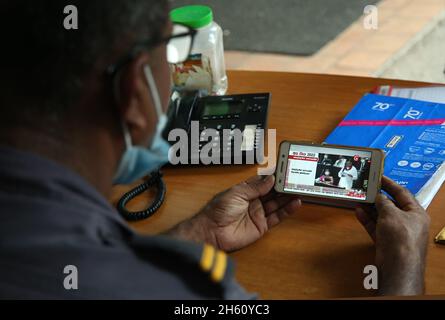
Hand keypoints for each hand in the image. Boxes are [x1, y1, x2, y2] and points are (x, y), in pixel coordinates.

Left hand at [195, 175, 300, 251]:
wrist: (213, 232)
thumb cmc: (218, 211)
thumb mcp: (237, 193)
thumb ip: (255, 187)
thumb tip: (270, 179)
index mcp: (245, 190)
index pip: (263, 181)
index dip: (273, 176)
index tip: (285, 169)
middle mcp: (253, 201)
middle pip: (272, 192)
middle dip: (283, 186)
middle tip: (296, 179)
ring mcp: (258, 213)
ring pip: (277, 204)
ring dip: (288, 197)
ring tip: (299, 190)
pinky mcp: (261, 226)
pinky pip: (277, 217)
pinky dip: (287, 211)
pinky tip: (295, 204)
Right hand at [355, 176, 429, 295]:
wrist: (397, 265)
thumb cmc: (400, 236)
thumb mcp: (391, 213)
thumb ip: (383, 202)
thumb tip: (378, 197)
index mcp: (416, 213)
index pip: (402, 193)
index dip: (390, 184)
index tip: (378, 177)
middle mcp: (408, 222)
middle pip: (391, 205)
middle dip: (378, 197)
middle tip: (366, 188)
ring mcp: (396, 233)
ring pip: (381, 216)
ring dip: (370, 208)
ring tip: (359, 198)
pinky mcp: (386, 241)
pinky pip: (375, 227)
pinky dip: (367, 219)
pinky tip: (358, 211)